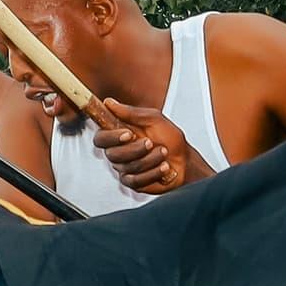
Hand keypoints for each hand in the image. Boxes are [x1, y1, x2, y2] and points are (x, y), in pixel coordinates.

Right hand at [85, 98, 214, 194]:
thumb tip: (110, 103)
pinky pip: (135, 180)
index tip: (128, 133)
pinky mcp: (133, 182)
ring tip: (163, 153)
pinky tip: (163, 167)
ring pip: (127, 167)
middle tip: (151, 143)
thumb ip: (131, 112)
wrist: (185, 161)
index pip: (101, 137)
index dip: (111, 137)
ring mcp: (124, 168)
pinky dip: (152, 172)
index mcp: (119, 135)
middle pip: (112, 154)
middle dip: (135, 149)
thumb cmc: (169, 139)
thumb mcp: (154, 119)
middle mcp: (118, 152)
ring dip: (150, 159)